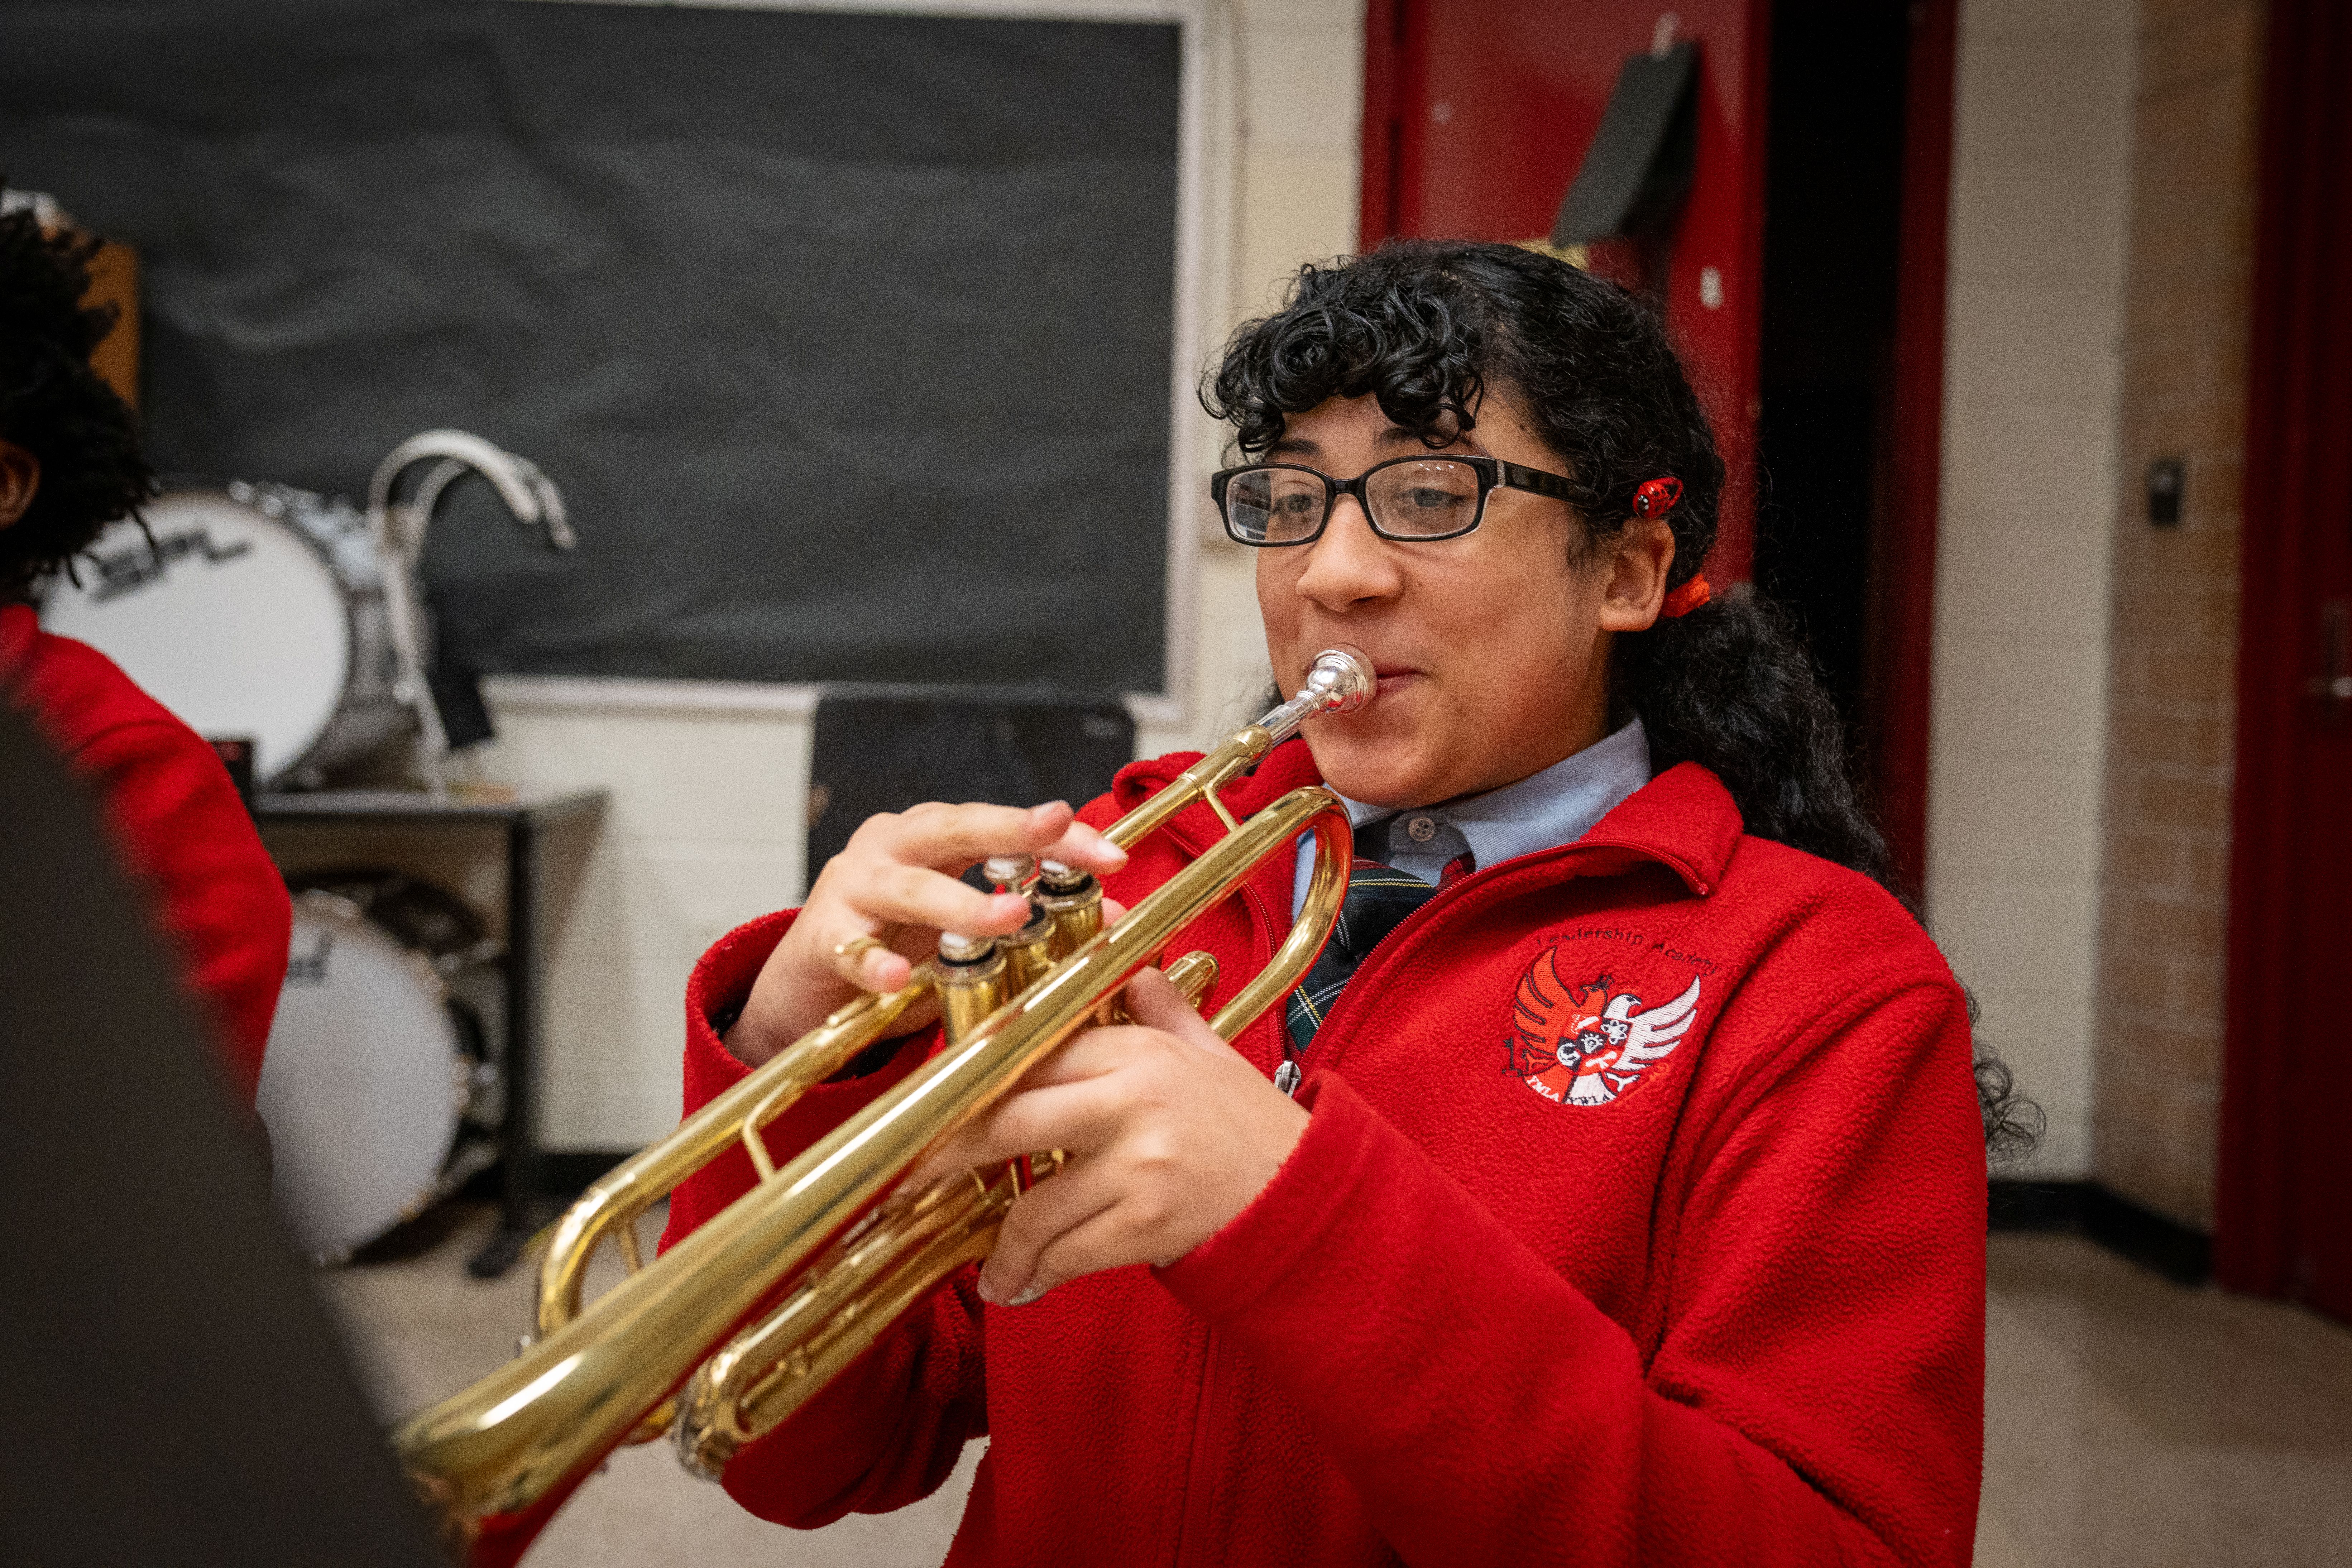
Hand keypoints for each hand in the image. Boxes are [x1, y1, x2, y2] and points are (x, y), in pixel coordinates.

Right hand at [727, 800, 1126, 1065]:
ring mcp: (852, 888)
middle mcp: (892, 848)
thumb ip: (1033, 923)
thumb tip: (1117, 917)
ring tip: (1010, 917)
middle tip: (1056, 826)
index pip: (1002, 826)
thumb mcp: (968, 934)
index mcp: (934, 839)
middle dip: (1010, 829)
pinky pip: (852, 948)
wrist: (809, 991)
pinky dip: (875, 963)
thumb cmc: (896, 948)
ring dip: (962, 902)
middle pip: (954, 829)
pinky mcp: (821, 937)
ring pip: (910, 887)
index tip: (1112, 857)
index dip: (1057, 837)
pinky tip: (899, 979)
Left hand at [909, 968, 1310, 1304]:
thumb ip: (1159, 1011)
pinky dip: (1037, 1274)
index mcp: (1136, 1051)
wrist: (1303, 1194)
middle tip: (913, 1179)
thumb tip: (1130, 971)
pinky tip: (1024, 1287)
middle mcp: (1131, 1098)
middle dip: (950, 1156)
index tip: (930, 1112)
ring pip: (1034, 1206)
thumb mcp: (1207, 1053)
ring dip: (1003, 1248)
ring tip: (993, 1269)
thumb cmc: (1248, 1126)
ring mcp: (1139, 1162)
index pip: (1029, 1058)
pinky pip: (1066, 1251)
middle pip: (1007, 1120)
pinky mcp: (1147, 1220)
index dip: (969, 1088)